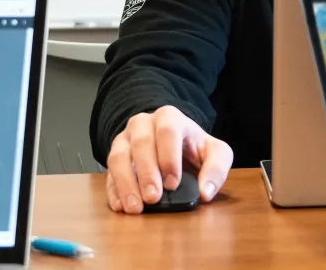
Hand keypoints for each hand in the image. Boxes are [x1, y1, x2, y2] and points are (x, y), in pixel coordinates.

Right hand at [104, 105, 230, 214]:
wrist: (174, 142)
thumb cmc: (193, 147)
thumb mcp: (214, 152)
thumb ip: (216, 168)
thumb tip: (205, 192)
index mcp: (169, 118)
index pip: (167, 131)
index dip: (168, 157)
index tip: (173, 183)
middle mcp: (143, 124)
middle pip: (141, 143)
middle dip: (146, 172)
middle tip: (153, 198)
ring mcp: (125, 138)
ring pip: (118, 156)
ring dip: (125, 183)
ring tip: (134, 208)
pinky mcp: (114, 156)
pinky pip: (108, 171)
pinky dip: (113, 190)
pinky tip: (120, 206)